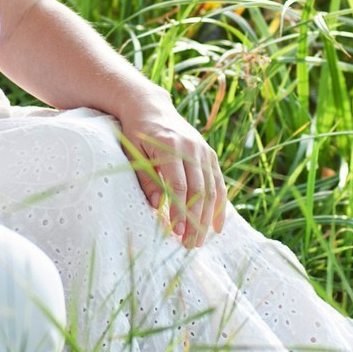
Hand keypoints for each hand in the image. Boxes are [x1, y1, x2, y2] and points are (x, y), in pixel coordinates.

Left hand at [116, 96, 227, 246]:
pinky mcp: (209, 155)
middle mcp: (191, 148)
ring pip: (211, 189)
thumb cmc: (136, 132)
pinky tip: (216, 226)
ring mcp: (203, 151)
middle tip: (189, 244)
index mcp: (170, 147)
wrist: (150, 106)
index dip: (179, 210)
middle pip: (198, 190)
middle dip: (195, 220)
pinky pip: (218, 183)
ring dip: (207, 218)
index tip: (177, 232)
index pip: (179, 185)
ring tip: (199, 241)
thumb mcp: (133, 152)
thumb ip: (145, 178)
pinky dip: (219, 206)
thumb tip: (155, 206)